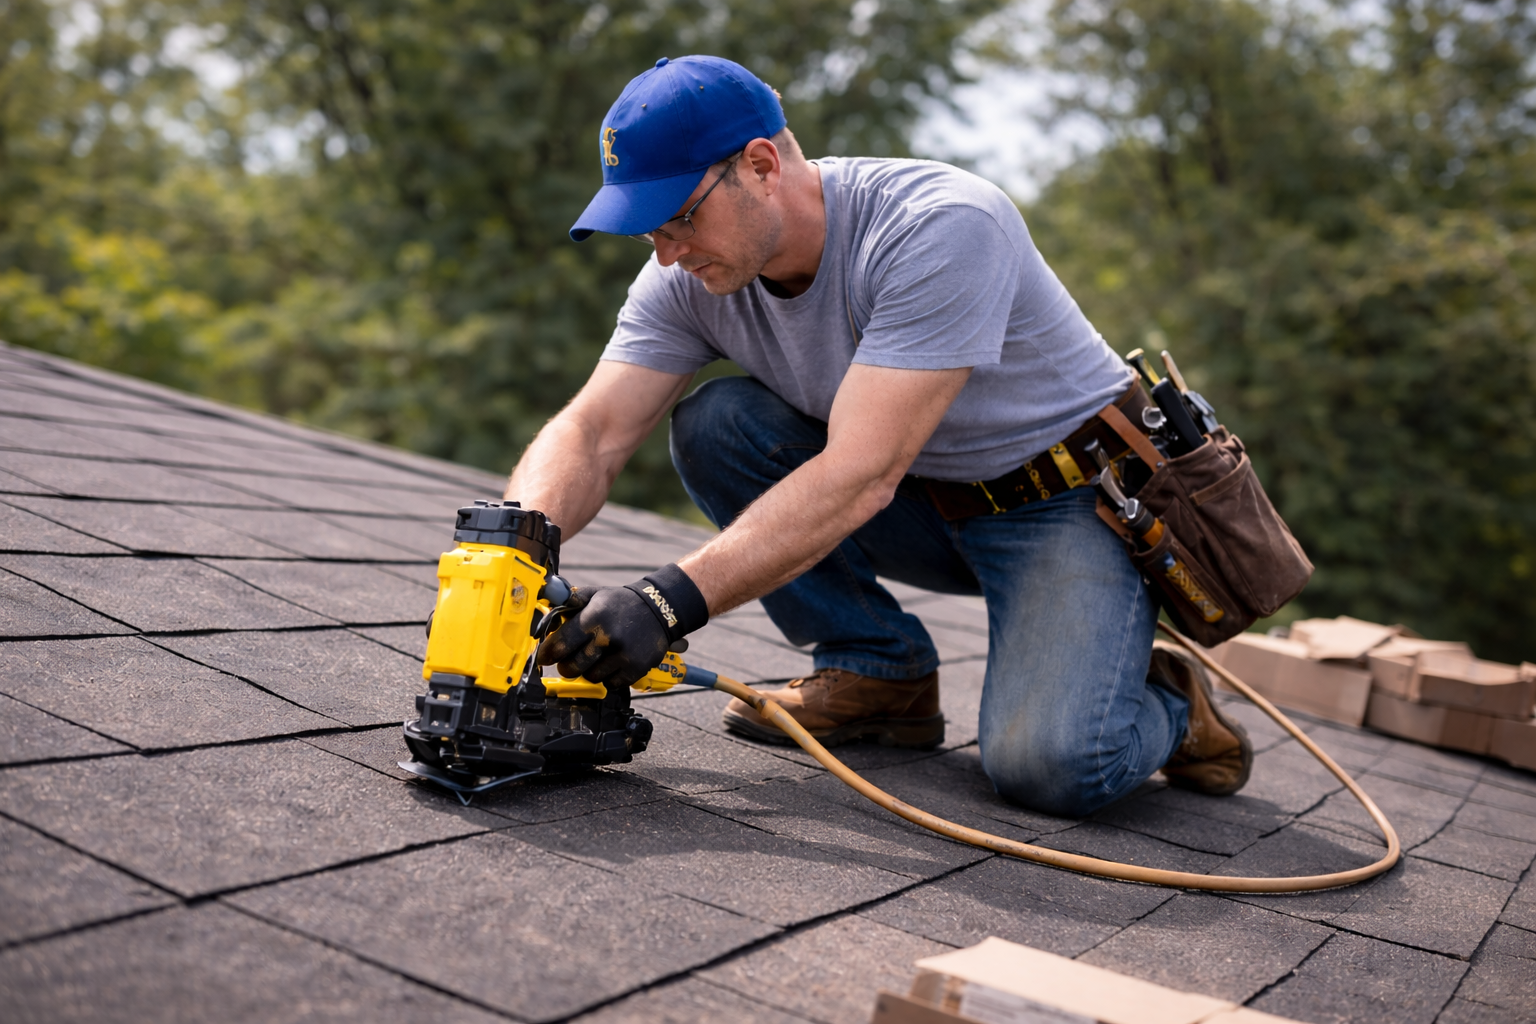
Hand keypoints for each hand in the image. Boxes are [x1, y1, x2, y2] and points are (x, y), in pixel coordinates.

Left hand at [535, 563, 708, 687]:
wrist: (660, 609)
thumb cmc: (621, 604)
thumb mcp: (595, 595)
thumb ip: (568, 602)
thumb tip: (544, 613)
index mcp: (593, 617)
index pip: (560, 644)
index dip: (548, 654)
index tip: (545, 657)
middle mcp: (607, 637)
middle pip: (572, 668)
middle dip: (566, 667)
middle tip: (568, 662)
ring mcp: (623, 655)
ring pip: (591, 677)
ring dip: (590, 671)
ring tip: (597, 658)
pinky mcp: (636, 669)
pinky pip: (611, 684)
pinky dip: (609, 677)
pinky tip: (613, 663)